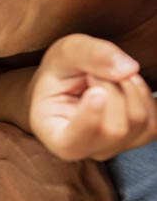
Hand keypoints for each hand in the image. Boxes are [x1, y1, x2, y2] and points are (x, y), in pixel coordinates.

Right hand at [29, 34, 156, 160]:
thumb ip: (91, 54)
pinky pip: (154, 121)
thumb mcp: (65, 52)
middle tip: (93, 72)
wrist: (71, 78)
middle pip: (114, 129)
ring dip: (130, 87)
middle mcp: (82, 148)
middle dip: (111, 88)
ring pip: (138, 123)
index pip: (72, 143)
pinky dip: (144, 94)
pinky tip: (124, 84)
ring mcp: (111, 147)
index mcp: (52, 134)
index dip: (88, 122)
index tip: (96, 93)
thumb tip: (129, 70)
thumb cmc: (62, 69)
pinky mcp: (136, 139)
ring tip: (107, 76)